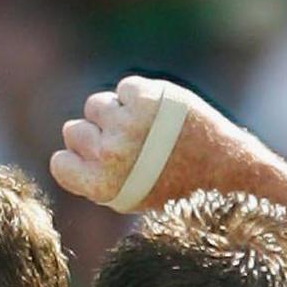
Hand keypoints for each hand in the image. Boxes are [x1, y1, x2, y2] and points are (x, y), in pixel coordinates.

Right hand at [50, 76, 242, 212]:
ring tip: (144, 126)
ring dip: (114, 112)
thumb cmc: (176, 190)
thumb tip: (72, 147)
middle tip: (127, 143)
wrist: (226, 173)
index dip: (77, 158)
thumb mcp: (128, 198)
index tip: (96, 160)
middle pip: (73, 130)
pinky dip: (139, 96)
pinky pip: (124, 88)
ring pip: (95, 105)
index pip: (60, 161)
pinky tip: (159, 112)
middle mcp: (109, 153)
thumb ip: (95, 175)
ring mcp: (126, 123)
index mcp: (101, 185)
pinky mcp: (146, 97)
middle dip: (95, 134)